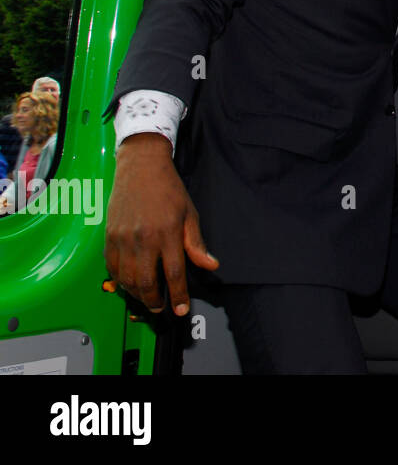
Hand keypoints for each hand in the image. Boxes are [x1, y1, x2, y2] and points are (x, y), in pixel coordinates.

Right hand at [104, 133, 218, 315]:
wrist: (141, 167)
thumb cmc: (169, 189)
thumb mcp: (189, 214)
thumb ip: (196, 243)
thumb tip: (210, 265)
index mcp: (167, 233)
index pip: (174, 274)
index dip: (178, 295)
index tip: (181, 309)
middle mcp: (143, 239)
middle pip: (146, 282)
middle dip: (154, 300)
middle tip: (161, 307)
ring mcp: (123, 238)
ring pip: (126, 278)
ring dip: (136, 294)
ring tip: (146, 298)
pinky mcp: (108, 236)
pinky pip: (111, 267)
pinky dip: (119, 280)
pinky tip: (128, 283)